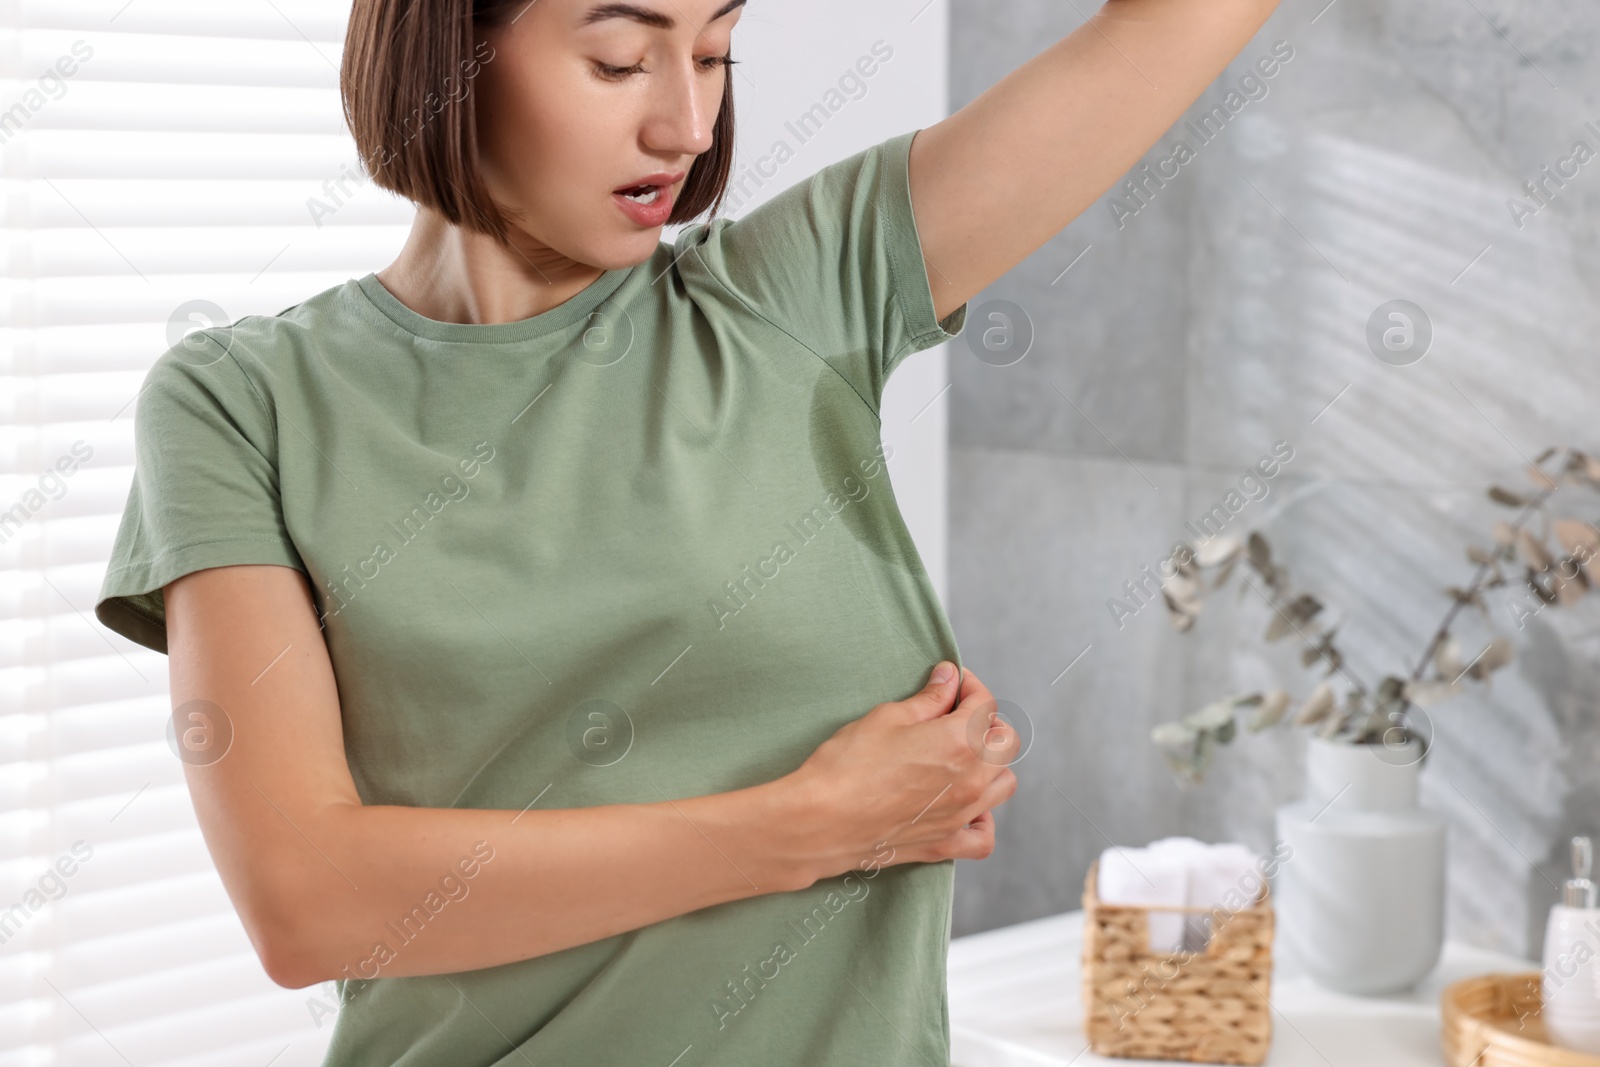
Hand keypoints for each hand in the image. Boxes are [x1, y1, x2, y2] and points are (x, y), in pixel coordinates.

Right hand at [782, 661, 1019, 885]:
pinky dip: (983, 820)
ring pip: (1003, 785)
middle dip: (986, 722)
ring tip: (962, 756)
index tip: (952, 681)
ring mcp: (960, 815)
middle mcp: (971, 780)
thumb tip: (948, 679)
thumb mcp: (886, 718)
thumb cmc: (847, 765)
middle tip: (955, 715)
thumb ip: (928, 699)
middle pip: (1005, 743)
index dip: (969, 686)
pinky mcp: (944, 844)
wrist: (820, 821)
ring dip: (991, 765)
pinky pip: (984, 836)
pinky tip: (965, 806)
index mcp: (960, 742)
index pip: (985, 704)